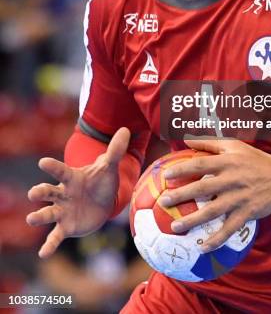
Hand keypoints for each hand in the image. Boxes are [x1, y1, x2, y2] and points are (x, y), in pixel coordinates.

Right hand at [26, 127, 129, 258]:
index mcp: (71, 178)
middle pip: (48, 191)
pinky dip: (49, 245)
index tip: (42, 162)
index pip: (60, 171)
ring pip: (47, 213)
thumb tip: (125, 129)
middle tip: (34, 193)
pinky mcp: (66, 227)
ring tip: (31, 219)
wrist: (104, 202)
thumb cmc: (102, 182)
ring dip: (38, 216)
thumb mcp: (109, 167)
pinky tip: (43, 254)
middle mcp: (62, 194)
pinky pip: (55, 236)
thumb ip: (115, 151)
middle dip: (40, 192)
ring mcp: (62, 211)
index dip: (52, 166)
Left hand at [158, 139, 270, 251]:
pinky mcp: (247, 213)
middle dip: (181, 195)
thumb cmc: (255, 160)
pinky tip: (202, 247)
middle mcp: (232, 179)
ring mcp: (239, 198)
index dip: (182, 169)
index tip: (166, 175)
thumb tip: (186, 139)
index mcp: (227, 162)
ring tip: (175, 227)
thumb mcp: (235, 146)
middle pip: (202, 187)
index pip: (200, 164)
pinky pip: (229, 229)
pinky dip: (215, 239)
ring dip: (193, 220)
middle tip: (163, 202)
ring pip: (212, 211)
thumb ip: (210, 143)